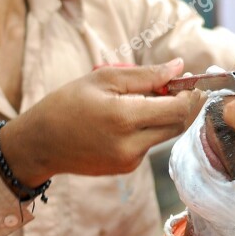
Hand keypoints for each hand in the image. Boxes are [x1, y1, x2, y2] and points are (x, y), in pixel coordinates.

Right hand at [0, 59, 205, 183]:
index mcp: (125, 118)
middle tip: (174, 87)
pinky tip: (127, 120)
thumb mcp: (104, 78)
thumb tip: (180, 67)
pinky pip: (149, 145)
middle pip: (178, 124)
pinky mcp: (127, 168)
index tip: (195, 82)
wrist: (40, 143)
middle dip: (183, 105)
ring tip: (143, 99)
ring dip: (164, 117)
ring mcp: (130, 161)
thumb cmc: (67, 103)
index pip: (179, 109)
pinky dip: (148, 129)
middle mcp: (131, 145)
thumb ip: (146, 75)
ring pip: (165, 135)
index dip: (192, 95)